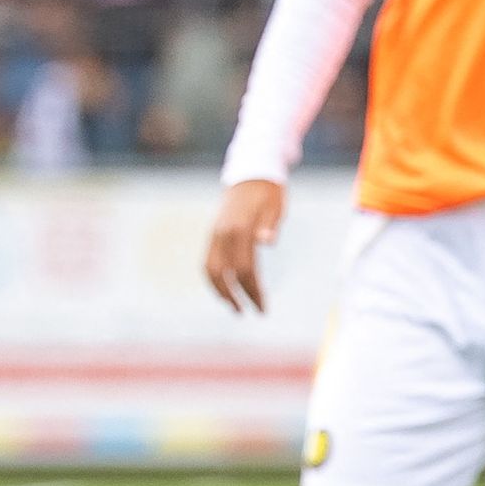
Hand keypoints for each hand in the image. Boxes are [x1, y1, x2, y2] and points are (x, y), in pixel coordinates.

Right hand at [205, 178, 284, 314]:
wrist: (251, 173)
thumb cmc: (269, 192)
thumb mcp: (276, 207)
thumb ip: (270, 226)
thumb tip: (267, 242)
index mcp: (240, 228)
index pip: (244, 269)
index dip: (253, 291)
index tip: (263, 308)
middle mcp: (223, 233)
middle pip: (224, 273)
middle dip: (236, 296)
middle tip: (250, 312)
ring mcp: (215, 233)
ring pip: (210, 268)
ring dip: (220, 290)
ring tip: (234, 306)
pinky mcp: (214, 233)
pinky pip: (208, 260)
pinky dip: (214, 278)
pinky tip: (225, 289)